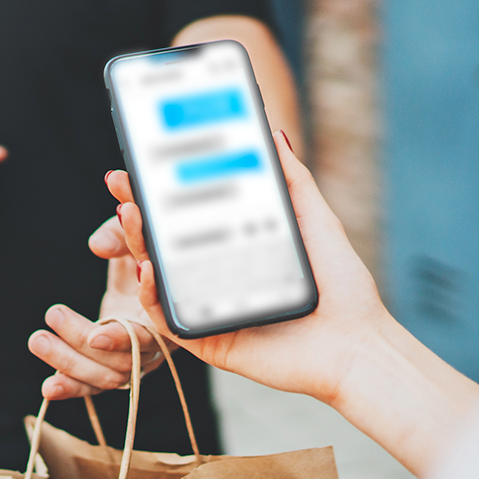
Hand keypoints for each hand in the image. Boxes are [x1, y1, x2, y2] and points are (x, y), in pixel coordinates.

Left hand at [28, 211, 170, 397]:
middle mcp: (154, 345)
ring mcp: (134, 360)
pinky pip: (94, 386)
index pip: (148, 337)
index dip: (122, 339)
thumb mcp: (135, 237)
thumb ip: (119, 237)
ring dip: (68, 363)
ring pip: (106, 378)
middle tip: (53, 313)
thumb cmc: (143, 252)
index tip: (94, 336)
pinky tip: (48, 387)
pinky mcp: (112, 366)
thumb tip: (98, 246)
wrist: (146, 273)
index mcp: (166, 317)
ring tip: (38, 340)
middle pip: (122, 363)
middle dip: (82, 343)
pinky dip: (71, 388)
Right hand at [32, 131, 391, 405]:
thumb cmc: (343, 289)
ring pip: (158, 276)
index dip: (158, 192)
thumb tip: (274, 133)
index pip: (187, 216)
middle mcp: (217, 278)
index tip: (138, 165)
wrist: (357, 345)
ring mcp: (209, 309)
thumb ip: (292, 180)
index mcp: (236, 250)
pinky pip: (166, 319)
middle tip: (121, 184)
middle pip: (163, 243)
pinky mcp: (207, 341)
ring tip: (131, 215)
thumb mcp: (315, 221)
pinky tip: (148, 268)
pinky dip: (151, 294)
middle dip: (136, 212)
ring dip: (138, 245)